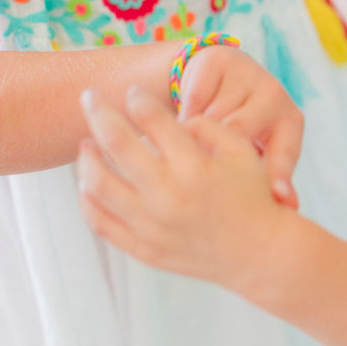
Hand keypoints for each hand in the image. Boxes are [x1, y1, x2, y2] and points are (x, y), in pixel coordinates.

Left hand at [78, 86, 286, 290]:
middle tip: (89, 96)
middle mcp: (169, 195)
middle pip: (116, 143)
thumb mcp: (241, 150)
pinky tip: (88, 183)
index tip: (133, 92)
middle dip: (98, 112)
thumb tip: (169, 118)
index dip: (138, 99)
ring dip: (86, 158)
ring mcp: (152, 226)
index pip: (151, 119)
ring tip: (86, 144)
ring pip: (97, 184)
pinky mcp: (144, 250)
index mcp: (194, 167)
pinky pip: (101, 223)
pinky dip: (88, 200)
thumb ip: (206, 125)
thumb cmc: (251, 196)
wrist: (260, 253)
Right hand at [177, 46, 301, 207]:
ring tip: (186, 149)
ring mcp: (248, 74)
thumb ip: (264, 181)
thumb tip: (288, 208)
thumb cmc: (235, 128)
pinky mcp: (219, 59)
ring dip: (195, 138)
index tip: (278, 197)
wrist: (209, 80)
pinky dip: (183, 116)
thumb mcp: (251, 155)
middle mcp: (275, 94)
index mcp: (290, 122)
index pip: (284, 152)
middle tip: (199, 177)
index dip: (280, 175)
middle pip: (241, 133)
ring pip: (213, 119)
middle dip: (216, 156)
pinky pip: (194, 99)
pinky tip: (179, 123)